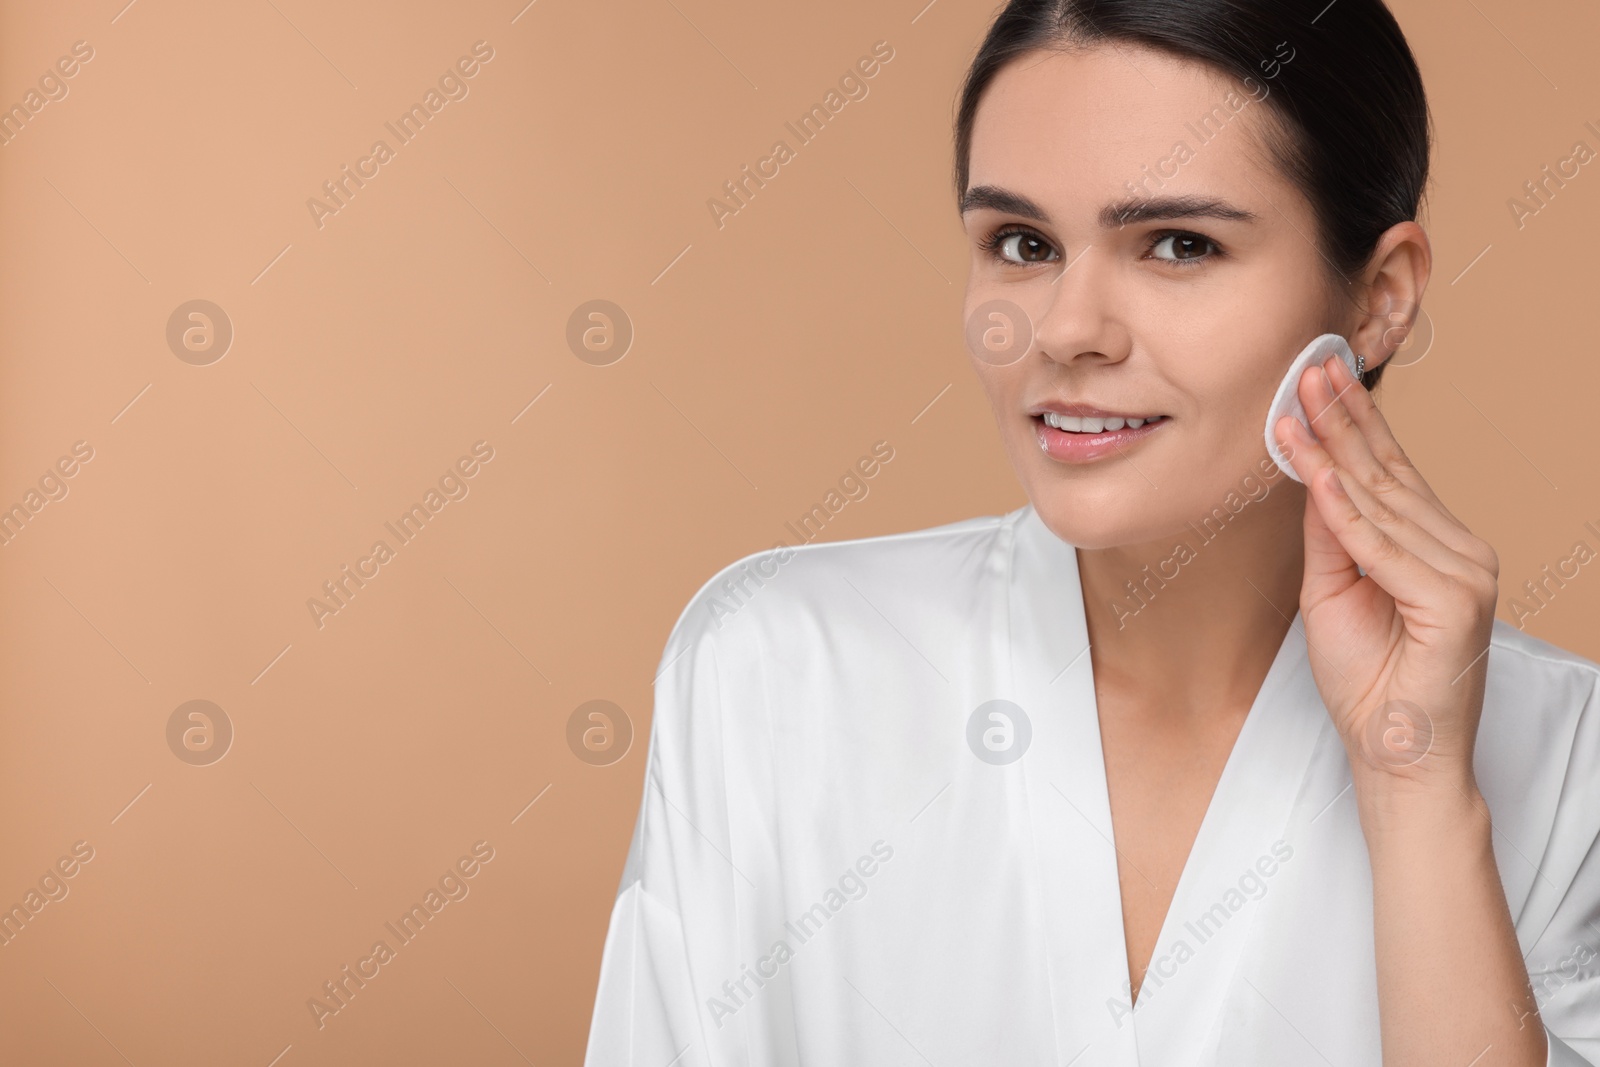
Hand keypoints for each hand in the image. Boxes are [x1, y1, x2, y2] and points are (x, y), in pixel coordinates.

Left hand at [1273, 354, 1499, 793]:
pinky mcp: (1454, 601)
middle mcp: (1460, 550)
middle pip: (1389, 474)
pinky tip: (1312, 468)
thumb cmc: (1366, 679)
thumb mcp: (1331, 592)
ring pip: (1382, 502)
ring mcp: (1465, 573)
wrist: (1396, 753)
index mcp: (1438, 545)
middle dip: (1344, 417)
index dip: (1352, 424)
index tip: (1318, 377)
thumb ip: (1330, 535)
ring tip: (1300, 400)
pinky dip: (1342, 508)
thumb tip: (1310, 473)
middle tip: (1310, 364)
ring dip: (1334, 449)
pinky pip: (1381, 546)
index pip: (1389, 473)